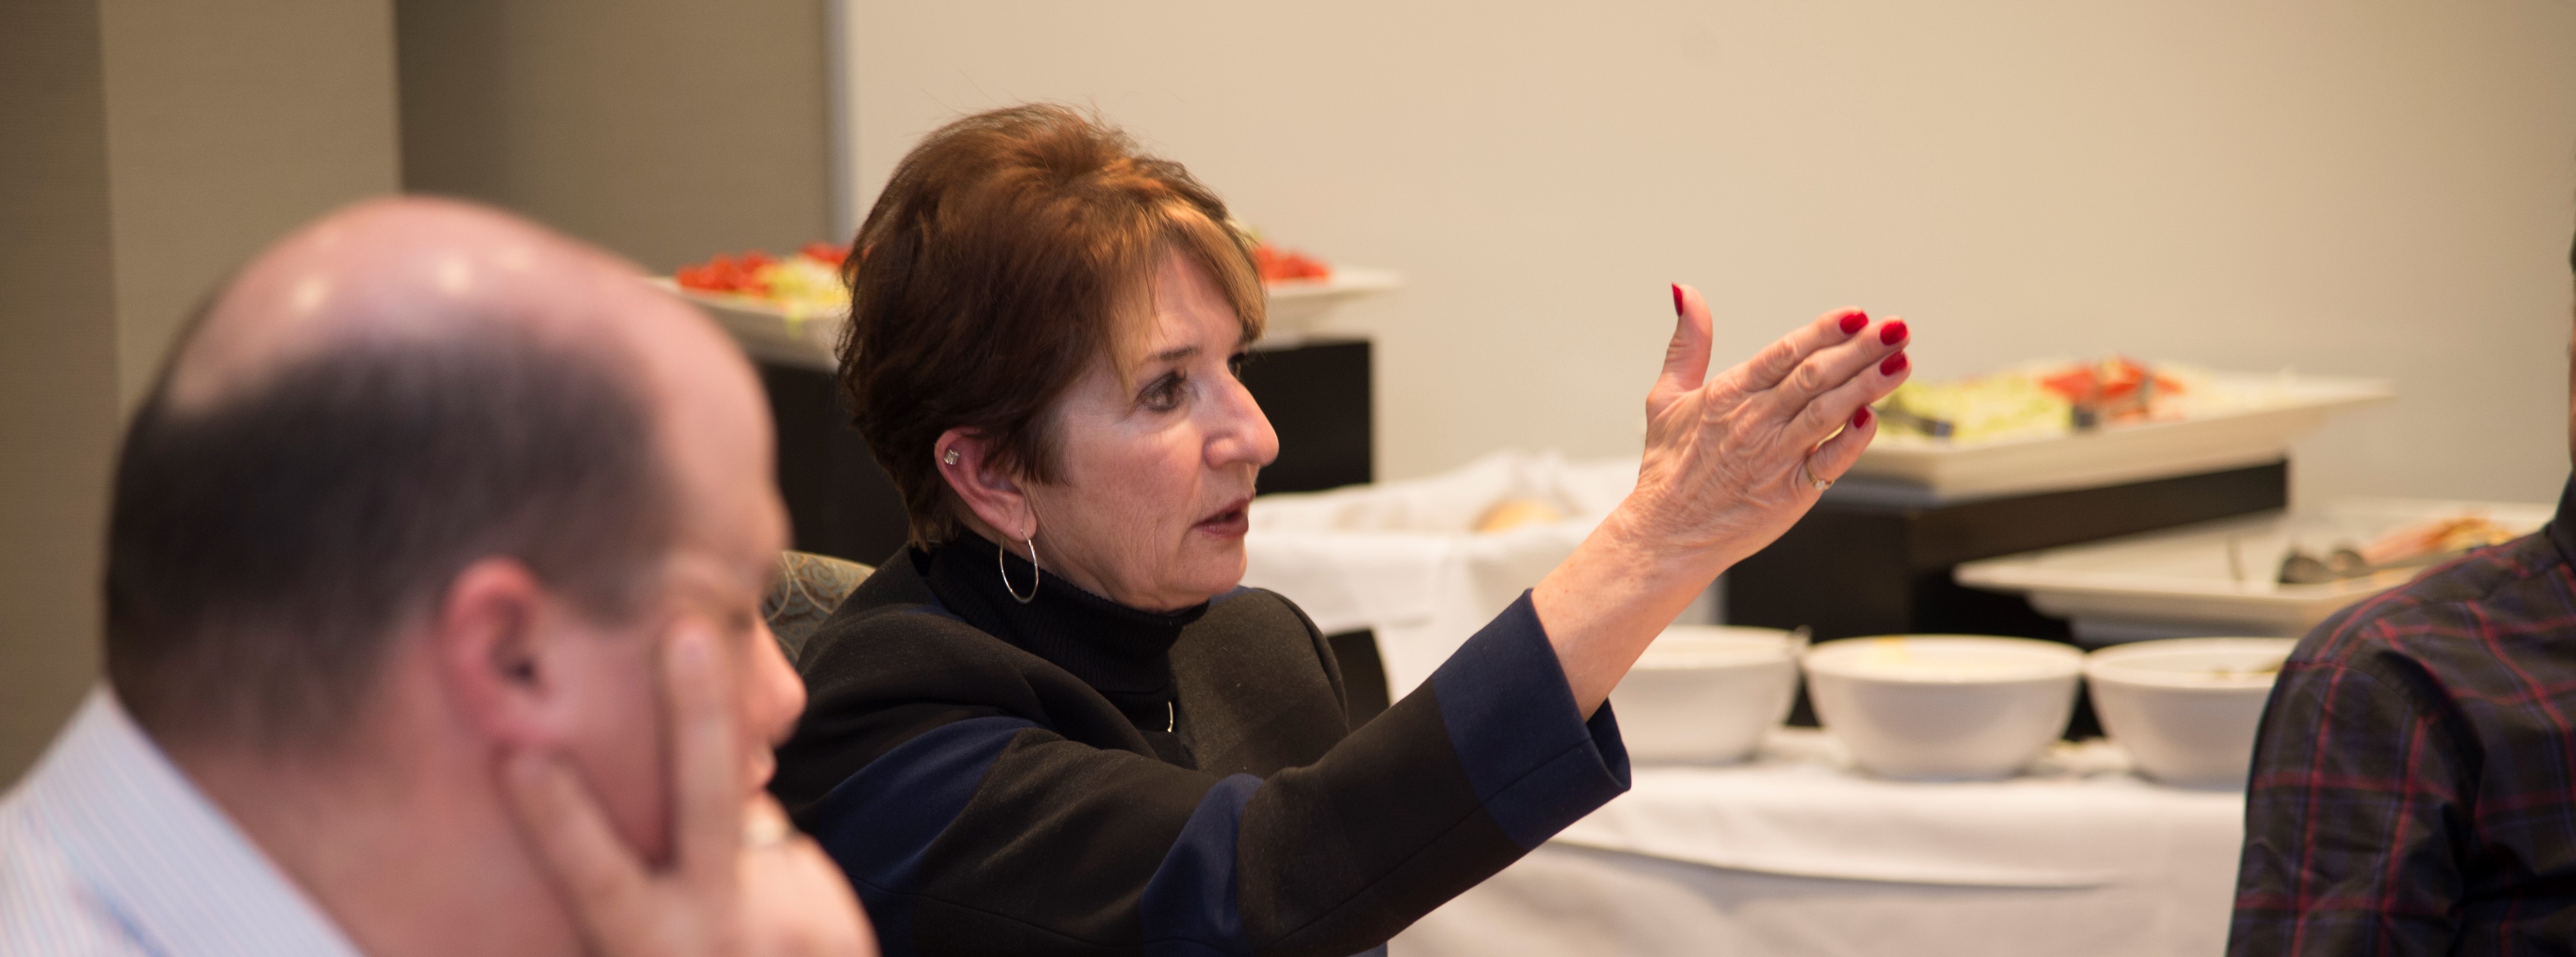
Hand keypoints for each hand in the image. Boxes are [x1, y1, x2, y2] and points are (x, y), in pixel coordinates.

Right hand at [503, 624, 875, 956]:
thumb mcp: (641, 941)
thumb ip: (636, 887)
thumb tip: (623, 781)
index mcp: (643, 942)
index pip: (595, 873)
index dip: (558, 817)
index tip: (521, 757)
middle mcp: (710, 933)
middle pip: (705, 802)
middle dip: (695, 711)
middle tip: (687, 630)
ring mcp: (783, 927)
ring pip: (757, 824)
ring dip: (737, 832)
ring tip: (724, 870)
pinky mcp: (836, 932)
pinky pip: (789, 864)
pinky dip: (773, 881)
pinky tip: (769, 934)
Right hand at [1621, 286, 1907, 567]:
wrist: (1666, 534)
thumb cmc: (1669, 469)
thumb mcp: (1666, 397)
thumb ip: (1687, 344)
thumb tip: (1687, 292)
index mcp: (1729, 394)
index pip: (1784, 352)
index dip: (1824, 331)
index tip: (1857, 314)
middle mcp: (1755, 421)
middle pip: (1815, 376)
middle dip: (1861, 349)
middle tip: (1897, 328)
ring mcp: (1774, 457)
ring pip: (1828, 412)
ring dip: (1868, 385)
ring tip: (1901, 362)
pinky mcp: (1790, 493)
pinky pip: (1830, 462)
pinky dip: (1852, 439)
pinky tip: (1874, 417)